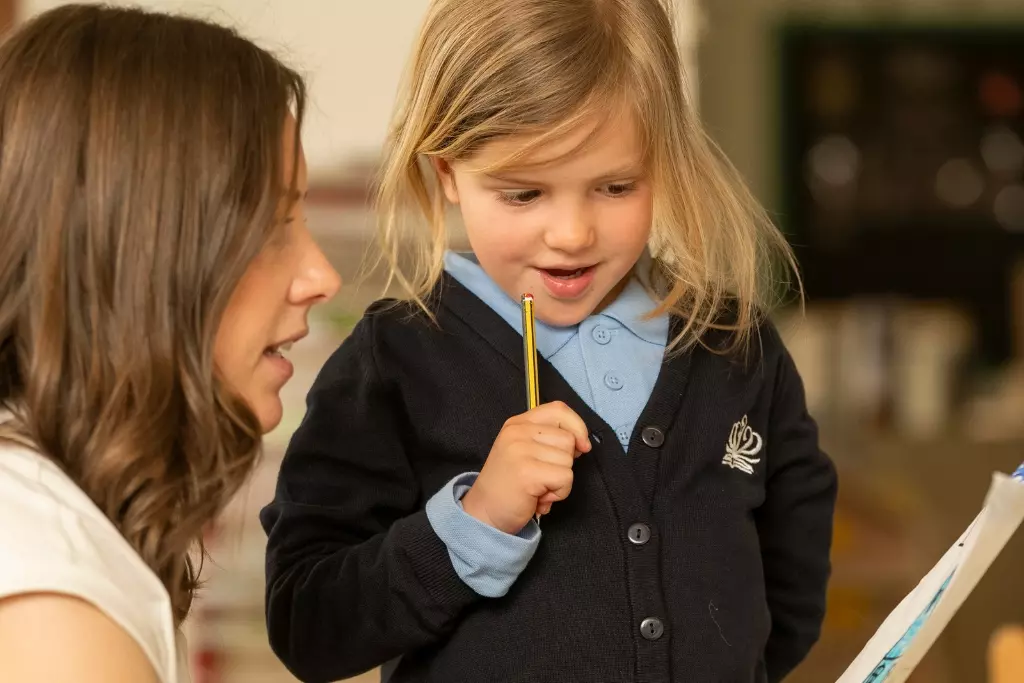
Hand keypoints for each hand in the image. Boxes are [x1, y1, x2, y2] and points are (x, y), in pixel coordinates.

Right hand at [461, 401, 590, 533]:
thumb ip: (548, 440)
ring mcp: (521, 450)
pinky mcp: (527, 472)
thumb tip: (582, 443)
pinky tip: (539, 497)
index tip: (581, 446)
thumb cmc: (510, 485)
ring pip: (568, 460)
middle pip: (568, 439)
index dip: (577, 427)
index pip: (559, 410)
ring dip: (560, 481)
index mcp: (517, 423)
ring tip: (538, 488)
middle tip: (541, 477)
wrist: (484, 513)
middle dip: (564, 463)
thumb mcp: (524, 451)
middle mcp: (517, 432)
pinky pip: (565, 478)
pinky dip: (559, 493)